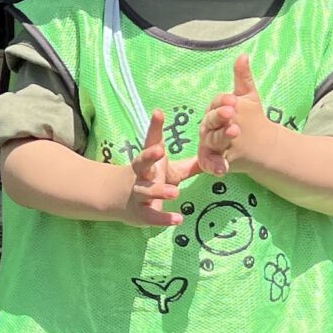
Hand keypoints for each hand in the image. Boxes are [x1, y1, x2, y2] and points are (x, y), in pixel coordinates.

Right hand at [111, 110, 182, 227]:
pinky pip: (151, 216)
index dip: (154, 127)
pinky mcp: (139, 212)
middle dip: (149, 156)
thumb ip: (190, 165)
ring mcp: (138, 193)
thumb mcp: (170, 170)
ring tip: (176, 192)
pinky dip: (164, 218)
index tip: (158, 113)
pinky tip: (179, 219)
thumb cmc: (149, 180)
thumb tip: (215, 153)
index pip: (151, 141)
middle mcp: (140, 174)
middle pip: (141, 162)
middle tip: (159, 149)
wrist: (117, 199)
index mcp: (148, 160)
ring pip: (146, 190)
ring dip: (159, 190)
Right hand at [198, 54, 271, 175]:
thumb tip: (244, 55)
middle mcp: (208, 127)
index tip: (232, 100)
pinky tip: (224, 168)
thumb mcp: (247, 98)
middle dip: (220, 117)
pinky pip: (210, 164)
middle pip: (211, 121)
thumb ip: (243, 78)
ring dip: (221, 137)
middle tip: (231, 114)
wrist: (258, 146)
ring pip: (212, 140)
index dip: (223, 102)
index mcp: (215, 110)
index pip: (216, 104)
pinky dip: (215, 166)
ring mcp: (209, 144)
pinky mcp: (211, 162)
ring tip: (234, 133)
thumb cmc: (248, 119)